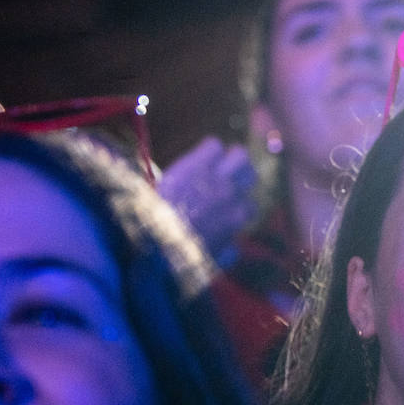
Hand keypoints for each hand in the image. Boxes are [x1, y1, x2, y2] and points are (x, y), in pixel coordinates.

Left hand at [159, 136, 257, 260]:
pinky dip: (208, 149)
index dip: (238, 204)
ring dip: (229, 157)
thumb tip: (235, 248)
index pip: (251, 204)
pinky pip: (214, 144)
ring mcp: (216, 177)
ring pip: (240, 154)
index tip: (225, 205)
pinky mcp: (197, 163)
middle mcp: (232, 195)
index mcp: (236, 218)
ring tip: (215, 161)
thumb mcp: (208, 260)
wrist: (151, 234)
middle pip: (252, 174)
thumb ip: (226, 254)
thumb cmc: (177, 251)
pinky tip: (198, 157)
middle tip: (226, 176)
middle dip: (241, 174)